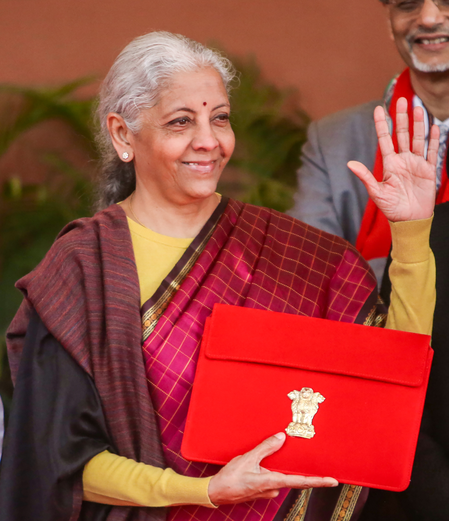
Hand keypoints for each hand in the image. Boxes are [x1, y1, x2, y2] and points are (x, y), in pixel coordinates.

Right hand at [207, 432, 337, 504]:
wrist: (216, 493)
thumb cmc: (230, 478)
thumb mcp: (248, 458)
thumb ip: (266, 448)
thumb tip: (282, 437)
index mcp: (272, 482)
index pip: (300, 481)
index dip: (318, 481)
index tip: (332, 481)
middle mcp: (273, 488)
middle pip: (291, 477)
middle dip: (294, 467)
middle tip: (300, 456)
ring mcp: (268, 491)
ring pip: (280, 476)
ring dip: (278, 467)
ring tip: (272, 455)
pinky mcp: (262, 490)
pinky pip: (272, 477)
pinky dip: (271, 470)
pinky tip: (262, 463)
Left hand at [347, 97, 438, 221]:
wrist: (409, 220)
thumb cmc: (391, 208)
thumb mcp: (376, 192)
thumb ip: (365, 176)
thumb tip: (349, 163)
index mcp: (389, 164)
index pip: (385, 139)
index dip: (382, 124)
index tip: (378, 108)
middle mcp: (402, 161)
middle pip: (402, 134)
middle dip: (401, 117)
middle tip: (402, 99)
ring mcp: (416, 164)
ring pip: (418, 139)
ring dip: (418, 124)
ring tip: (418, 107)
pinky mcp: (429, 171)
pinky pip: (432, 152)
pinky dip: (434, 140)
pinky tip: (434, 127)